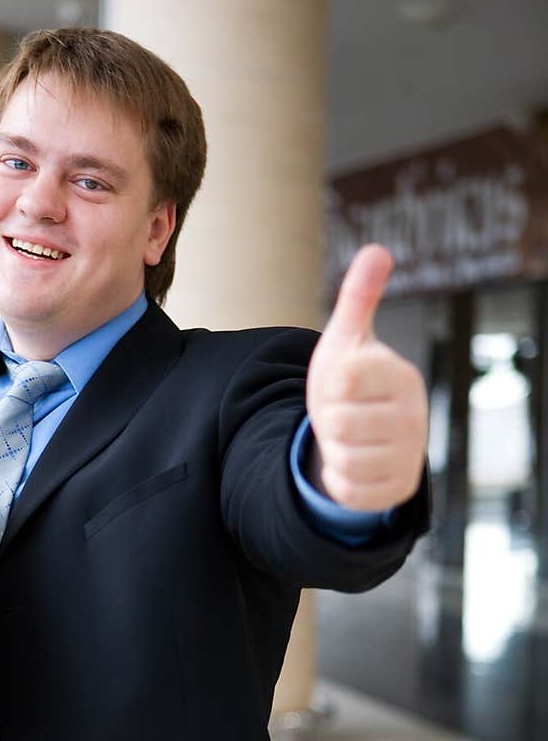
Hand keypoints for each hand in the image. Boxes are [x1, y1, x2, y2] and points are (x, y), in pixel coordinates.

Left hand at [305, 244, 427, 511]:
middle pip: (336, 422)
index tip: (341, 384)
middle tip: (342, 414)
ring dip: (331, 449)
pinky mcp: (396, 490)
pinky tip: (350, 463)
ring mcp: (409, 456)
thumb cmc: (352, 382)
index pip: (344, 379)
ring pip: (340, 457)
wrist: (366, 435)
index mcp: (402, 376)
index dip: (328, 384)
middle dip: (327, 419)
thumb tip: (376, 250)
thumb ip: (358, 298)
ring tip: (346, 437)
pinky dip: (337, 478)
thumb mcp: (348, 340)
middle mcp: (414, 417)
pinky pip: (346, 489)